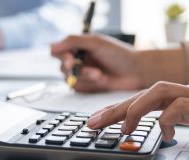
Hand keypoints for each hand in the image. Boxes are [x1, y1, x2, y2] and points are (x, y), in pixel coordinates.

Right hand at [51, 35, 187, 92]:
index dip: (63, 57)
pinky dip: (89, 85)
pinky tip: (102, 81)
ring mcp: (82, 73)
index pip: (58, 51)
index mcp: (78, 46)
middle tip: (92, 71)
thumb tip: (52, 46)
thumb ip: (73, 41)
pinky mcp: (88, 86)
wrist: (136, 71)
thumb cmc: (119, 54)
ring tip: (101, 75)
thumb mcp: (96, 43)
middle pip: (62, 67)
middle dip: (78, 70)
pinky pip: (78, 88)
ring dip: (86, 78)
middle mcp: (78, 59)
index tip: (72, 60)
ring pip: (70, 79)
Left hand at [86, 81, 188, 157]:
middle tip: (92, 125)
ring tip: (121, 131)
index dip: (125, 108)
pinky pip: (182, 109)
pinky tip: (164, 136)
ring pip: (158, 93)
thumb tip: (168, 132)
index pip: (152, 97)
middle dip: (116, 108)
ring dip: (134, 111)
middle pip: (146, 92)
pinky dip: (166, 121)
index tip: (104, 122)